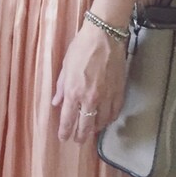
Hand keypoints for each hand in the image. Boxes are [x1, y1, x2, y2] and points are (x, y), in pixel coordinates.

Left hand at [51, 24, 127, 144]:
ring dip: (96, 129)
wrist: (105, 35)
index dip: (65, 131)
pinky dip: (110, 119)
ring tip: (92, 130)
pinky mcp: (119, 91)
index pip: (68, 120)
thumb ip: (61, 87)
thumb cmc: (81, 48)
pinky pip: (115, 112)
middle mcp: (90, 99)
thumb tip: (56, 102)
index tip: (64, 138)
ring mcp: (107, 97)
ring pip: (102, 122)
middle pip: (85, 126)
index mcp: (74, 92)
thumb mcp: (65, 66)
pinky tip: (106, 119)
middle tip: (78, 140)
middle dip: (80, 136)